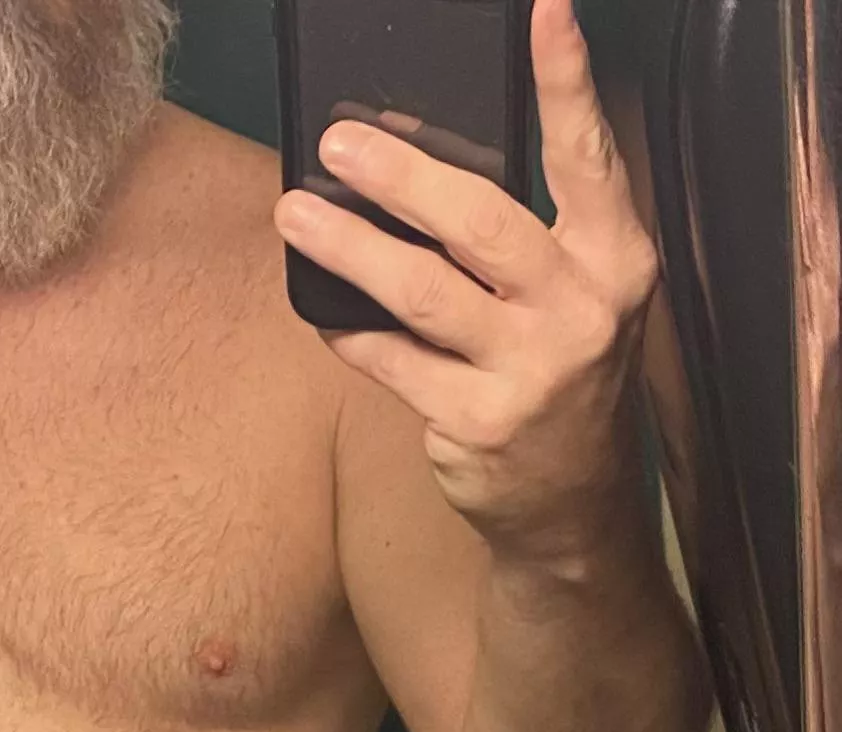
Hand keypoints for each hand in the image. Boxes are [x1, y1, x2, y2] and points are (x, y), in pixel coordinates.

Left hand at [273, 0, 660, 554]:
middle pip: (480, 222)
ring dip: (350, 248)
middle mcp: (580, 309)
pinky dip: (352, 333)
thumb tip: (423, 165)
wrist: (572, 504)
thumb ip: (527, 235)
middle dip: (401, 177)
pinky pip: (394, 363)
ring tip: (295, 216)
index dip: (566, 81)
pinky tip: (322, 310)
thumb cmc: (562, 376)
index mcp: (613, 259)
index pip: (586, 154)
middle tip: (339, 146)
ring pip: (423, 293)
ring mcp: (528, 370)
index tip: (546, 11)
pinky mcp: (476, 423)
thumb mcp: (573, 294)